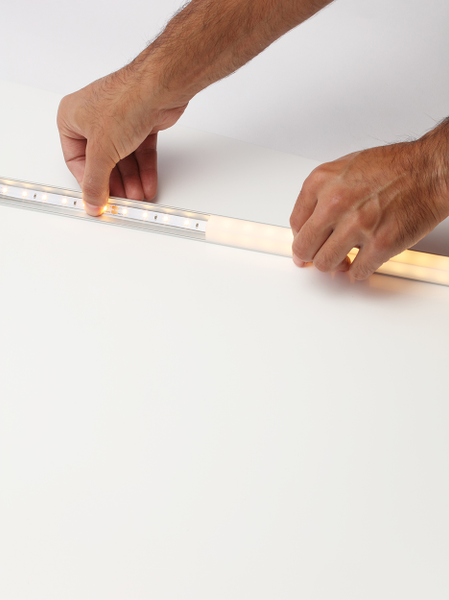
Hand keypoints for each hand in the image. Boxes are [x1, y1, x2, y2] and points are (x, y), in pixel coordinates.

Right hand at [57, 68, 187, 215]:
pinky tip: (148, 185)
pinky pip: (139, 153)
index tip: (98, 200)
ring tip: (138, 198)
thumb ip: (96, 181)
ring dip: (132, 180)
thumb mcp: (101, 151)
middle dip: (115, 184)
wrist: (159, 88)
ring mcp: (118, 120)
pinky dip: (144, 170)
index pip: (75, 160)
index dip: (89, 182)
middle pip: (102, 162)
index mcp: (72, 118)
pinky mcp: (140, 123)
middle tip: (122, 202)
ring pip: (123, 159)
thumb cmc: (124, 102)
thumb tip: (92, 202)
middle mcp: (93, 118)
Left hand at [290, 134, 448, 279]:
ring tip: (343, 260)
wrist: (430, 170)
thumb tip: (310, 222)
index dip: (300, 238)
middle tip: (319, 257)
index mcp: (322, 182)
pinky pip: (357, 272)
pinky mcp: (380, 244)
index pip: (296, 223)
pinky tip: (363, 263)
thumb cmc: (393, 168)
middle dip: (311, 256)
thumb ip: (323, 194)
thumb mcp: (345, 169)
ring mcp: (357, 225)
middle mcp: (335, 203)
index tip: (305, 246)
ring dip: (334, 265)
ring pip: (325, 264)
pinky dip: (358, 272)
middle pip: (305, 247)